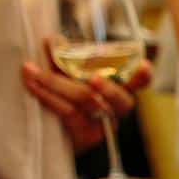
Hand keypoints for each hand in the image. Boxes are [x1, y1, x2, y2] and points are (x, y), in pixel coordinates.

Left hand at [22, 51, 152, 153]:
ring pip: (87, 101)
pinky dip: (48, 96)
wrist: (59, 138)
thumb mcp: (69, 80)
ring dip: (57, 83)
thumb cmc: (69, 103)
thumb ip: (63, 61)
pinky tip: (33, 85)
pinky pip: (67, 113)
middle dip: (107, 86)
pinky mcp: (84, 136)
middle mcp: (115, 109)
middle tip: (94, 78)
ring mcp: (102, 125)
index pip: (138, 84)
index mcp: (117, 92)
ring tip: (33, 71)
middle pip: (118, 97)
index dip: (143, 76)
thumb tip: (50, 40)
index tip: (144, 65)